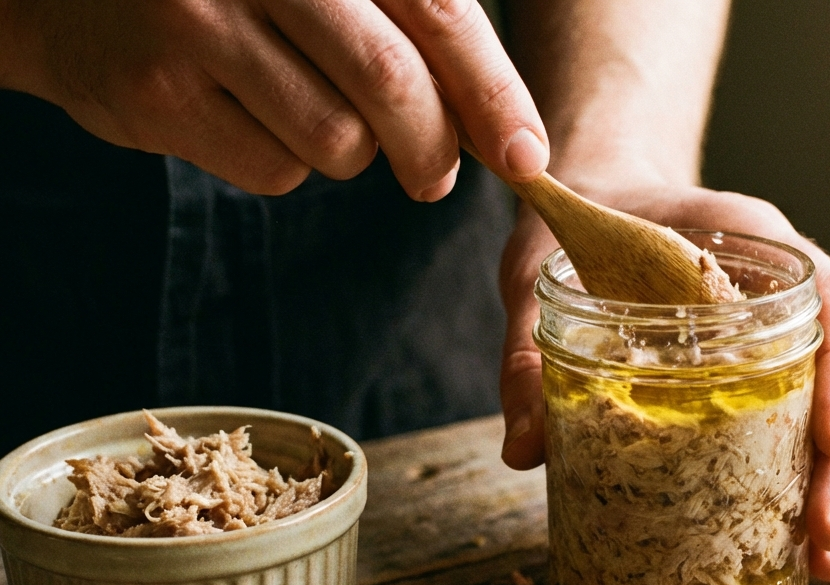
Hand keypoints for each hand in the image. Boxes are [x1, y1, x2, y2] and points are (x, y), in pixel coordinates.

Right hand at [0, 0, 547, 197]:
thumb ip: (413, 26)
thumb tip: (505, 131)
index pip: (437, 12)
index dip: (493, 93)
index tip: (527, 155)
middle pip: (391, 85)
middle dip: (435, 149)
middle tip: (436, 176)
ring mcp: (198, 22)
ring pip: (337, 139)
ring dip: (353, 154)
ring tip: (318, 120)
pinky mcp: (156, 91)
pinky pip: (275, 170)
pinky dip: (289, 166)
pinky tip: (255, 123)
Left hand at [498, 184, 829, 581]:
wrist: (597, 188)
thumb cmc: (580, 219)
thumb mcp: (542, 272)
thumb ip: (530, 348)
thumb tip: (524, 448)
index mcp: (757, 241)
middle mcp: (790, 288)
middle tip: (825, 536)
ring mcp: (790, 331)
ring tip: (826, 558)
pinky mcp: (772, 370)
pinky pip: (818, 423)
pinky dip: (821, 481)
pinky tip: (807, 541)